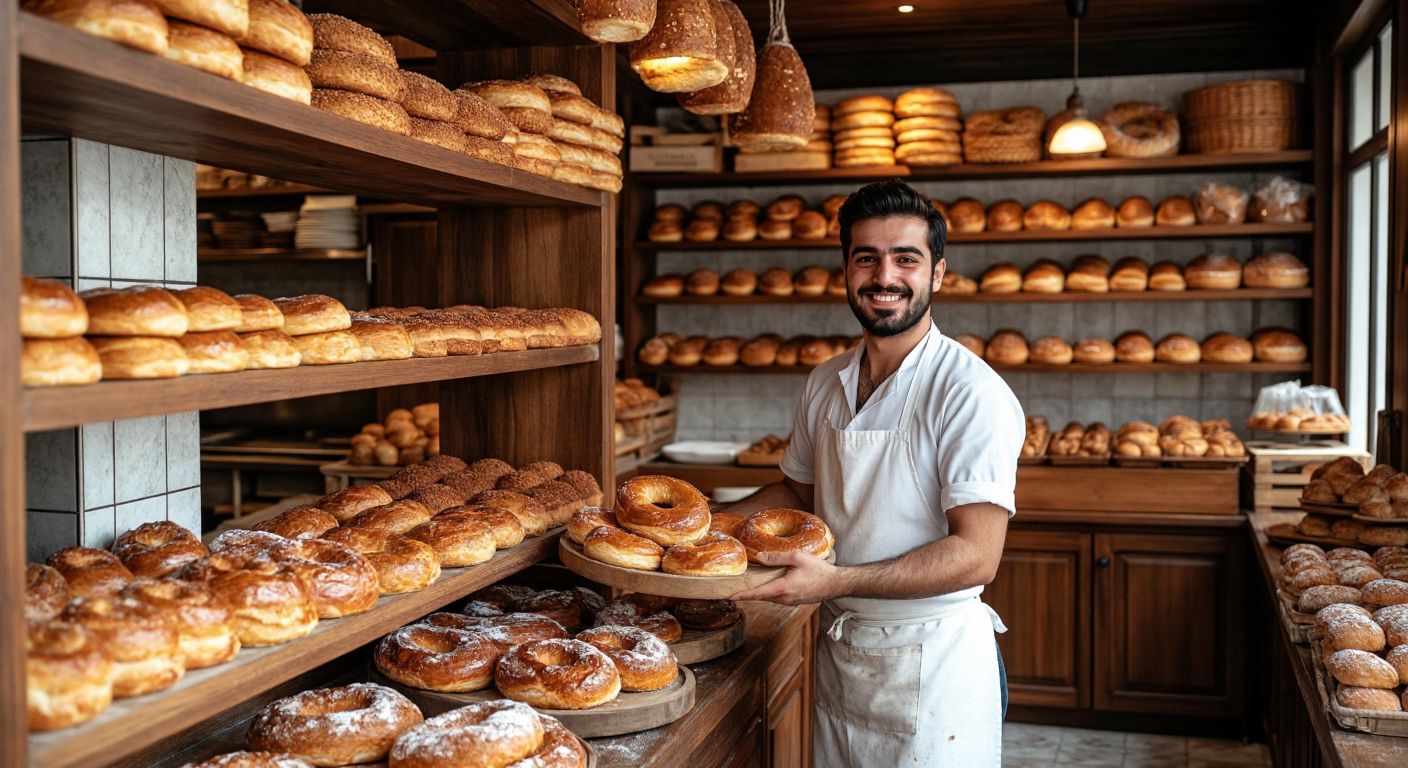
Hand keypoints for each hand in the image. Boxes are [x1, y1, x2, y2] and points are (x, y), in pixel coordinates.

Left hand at [729, 550, 845, 604]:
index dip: (742, 595)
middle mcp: (784, 599)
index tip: (729, 597)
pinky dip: (769, 592)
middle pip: (761, 596)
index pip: (757, 594)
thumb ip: (777, 557)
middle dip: (747, 593)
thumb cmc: (819, 570)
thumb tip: (760, 557)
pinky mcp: (794, 601)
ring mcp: (789, 602)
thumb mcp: (797, 558)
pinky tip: (768, 583)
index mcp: (782, 588)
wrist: (836, 584)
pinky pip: (777, 597)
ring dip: (759, 592)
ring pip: (769, 597)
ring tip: (748, 584)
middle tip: (734, 587)